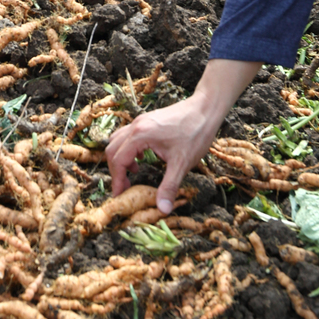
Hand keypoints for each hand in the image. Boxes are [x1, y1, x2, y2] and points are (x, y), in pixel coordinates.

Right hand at [105, 59, 260, 211]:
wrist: (206, 108)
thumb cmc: (195, 133)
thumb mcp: (182, 163)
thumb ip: (169, 187)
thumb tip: (162, 209)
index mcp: (140, 135)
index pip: (118, 160)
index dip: (117, 180)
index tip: (120, 196)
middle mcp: (136, 125)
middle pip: (113, 149)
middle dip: (116, 171)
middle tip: (125, 188)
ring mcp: (140, 121)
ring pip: (118, 141)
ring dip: (121, 158)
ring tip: (133, 174)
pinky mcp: (147, 120)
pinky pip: (128, 135)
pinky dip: (128, 149)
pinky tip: (142, 158)